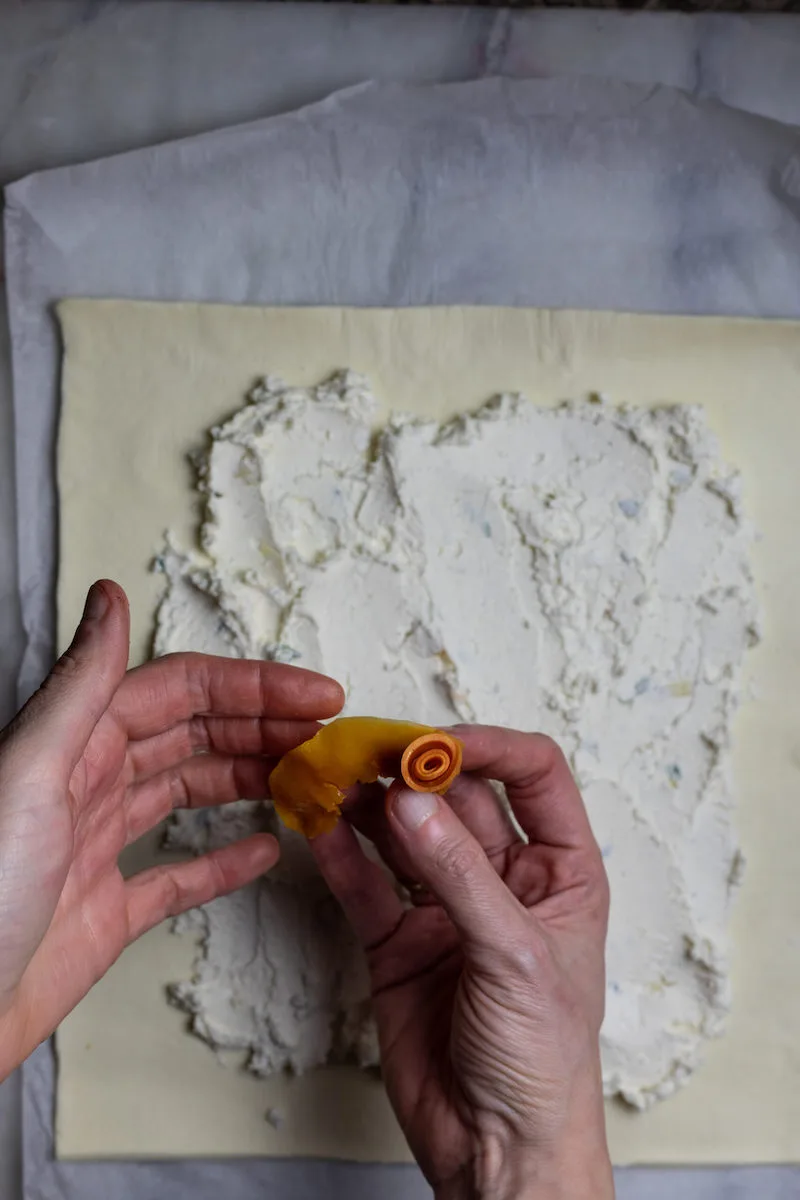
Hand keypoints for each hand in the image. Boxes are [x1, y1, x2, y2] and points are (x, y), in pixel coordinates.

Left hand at [0, 580, 342, 1078]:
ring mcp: (98, 847)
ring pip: (188, 792)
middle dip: (264, 728)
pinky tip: (263, 849)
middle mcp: (87, 784)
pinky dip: (223, 861)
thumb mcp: (28, 771)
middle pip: (193, 735)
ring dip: (250, 779)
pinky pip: (176, 876)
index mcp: (74, 742)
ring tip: (306, 780)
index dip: (255, 687)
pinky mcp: (105, 912)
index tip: (317, 698)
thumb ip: (79, 686)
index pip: (182, 691)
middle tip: (327, 740)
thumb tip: (110, 596)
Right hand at [312, 726, 612, 1199]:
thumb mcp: (517, 956)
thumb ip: (460, 875)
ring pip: (406, 835)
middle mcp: (504, 881)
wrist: (498, 1152)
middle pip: (458, 798)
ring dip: (370, 804)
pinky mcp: (400, 943)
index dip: (488, 747)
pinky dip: (341, 856)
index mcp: (562, 872)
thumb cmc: (546, 1064)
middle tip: (368, 750)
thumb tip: (412, 801)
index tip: (436, 743)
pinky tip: (319, 828)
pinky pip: (367, 886)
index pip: (533, 776)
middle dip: (414, 770)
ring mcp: (448, 909)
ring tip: (333, 776)